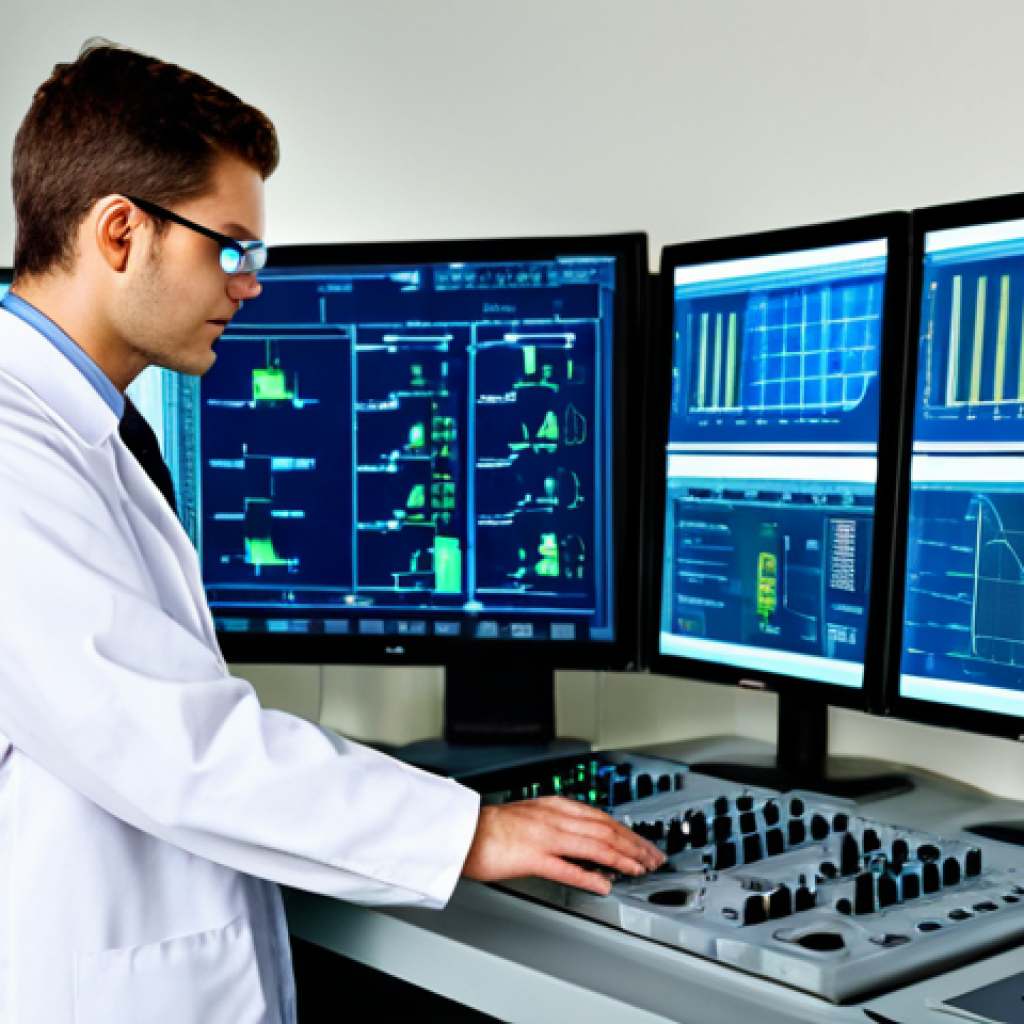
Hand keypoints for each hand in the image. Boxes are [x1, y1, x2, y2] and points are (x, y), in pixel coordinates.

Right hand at [461, 796, 665, 895]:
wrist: (462, 831)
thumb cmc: (489, 827)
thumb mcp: (529, 816)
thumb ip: (554, 823)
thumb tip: (578, 838)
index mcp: (553, 805)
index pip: (600, 816)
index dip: (626, 831)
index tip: (641, 843)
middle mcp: (553, 817)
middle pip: (605, 829)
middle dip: (633, 844)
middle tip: (653, 857)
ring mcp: (544, 836)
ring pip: (595, 844)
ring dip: (622, 858)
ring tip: (640, 869)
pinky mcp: (532, 857)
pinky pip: (568, 867)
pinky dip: (591, 876)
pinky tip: (605, 884)